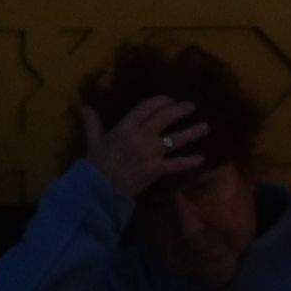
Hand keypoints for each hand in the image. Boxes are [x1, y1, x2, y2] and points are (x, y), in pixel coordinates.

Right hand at [83, 93, 203, 202]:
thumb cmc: (95, 165)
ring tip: (205, 127)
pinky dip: (189, 162)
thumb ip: (92, 123)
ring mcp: (150, 153)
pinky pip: (176, 164)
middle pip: (165, 118)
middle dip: (180, 110)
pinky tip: (202, 159)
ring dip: (192, 132)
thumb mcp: (93, 141)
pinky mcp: (156, 170)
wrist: (99, 190)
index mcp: (125, 127)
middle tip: (191, 106)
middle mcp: (140, 136)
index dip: (161, 101)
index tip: (169, 100)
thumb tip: (84, 106)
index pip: (147, 107)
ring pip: (175, 139)